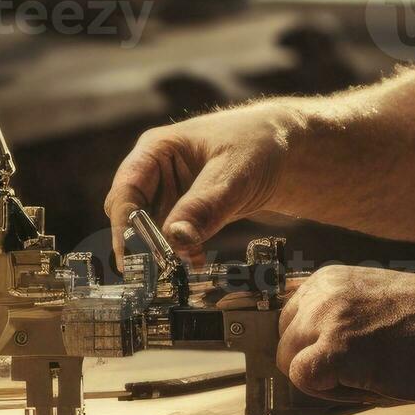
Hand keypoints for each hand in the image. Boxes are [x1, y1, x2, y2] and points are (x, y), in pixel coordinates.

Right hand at [104, 102, 305, 262]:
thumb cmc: (260, 144)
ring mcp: (169, 193)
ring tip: (179, 268)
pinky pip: (171, 237)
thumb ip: (203, 206)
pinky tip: (197, 261)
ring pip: (147, 230)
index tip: (135, 257)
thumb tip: (174, 239)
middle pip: (129, 214)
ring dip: (159, 251)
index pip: (125, 192)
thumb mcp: (232, 174)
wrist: (289, 151)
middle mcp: (155, 172)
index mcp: (156, 149)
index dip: (125, 226)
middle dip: (139, 243)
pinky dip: (180, 252)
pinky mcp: (185, 211)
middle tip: (156, 270)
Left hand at [276, 265, 414, 403]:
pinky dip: (329, 391)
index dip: (313, 346)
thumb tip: (309, 348)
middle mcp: (323, 292)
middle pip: (284, 342)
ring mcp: (328, 318)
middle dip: (314, 363)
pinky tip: (366, 384)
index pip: (289, 320)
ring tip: (370, 376)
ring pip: (288, 362)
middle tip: (362, 370)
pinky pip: (302, 379)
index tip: (341, 355)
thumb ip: (339, 315)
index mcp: (330, 279)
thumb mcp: (376, 303)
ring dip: (325, 379)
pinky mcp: (338, 349)